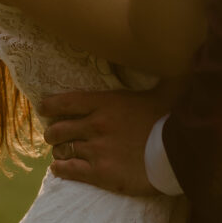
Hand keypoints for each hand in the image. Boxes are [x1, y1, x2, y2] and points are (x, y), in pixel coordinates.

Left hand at [40, 87, 170, 195]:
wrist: (177, 153)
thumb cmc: (169, 119)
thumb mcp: (162, 89)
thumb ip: (161, 74)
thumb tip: (178, 49)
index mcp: (107, 103)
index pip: (68, 101)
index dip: (52, 105)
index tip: (43, 107)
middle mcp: (96, 125)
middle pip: (59, 128)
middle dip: (53, 132)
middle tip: (54, 134)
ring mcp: (96, 150)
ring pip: (62, 150)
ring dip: (58, 151)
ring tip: (59, 152)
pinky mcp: (100, 174)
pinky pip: (70, 171)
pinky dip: (61, 169)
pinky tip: (58, 168)